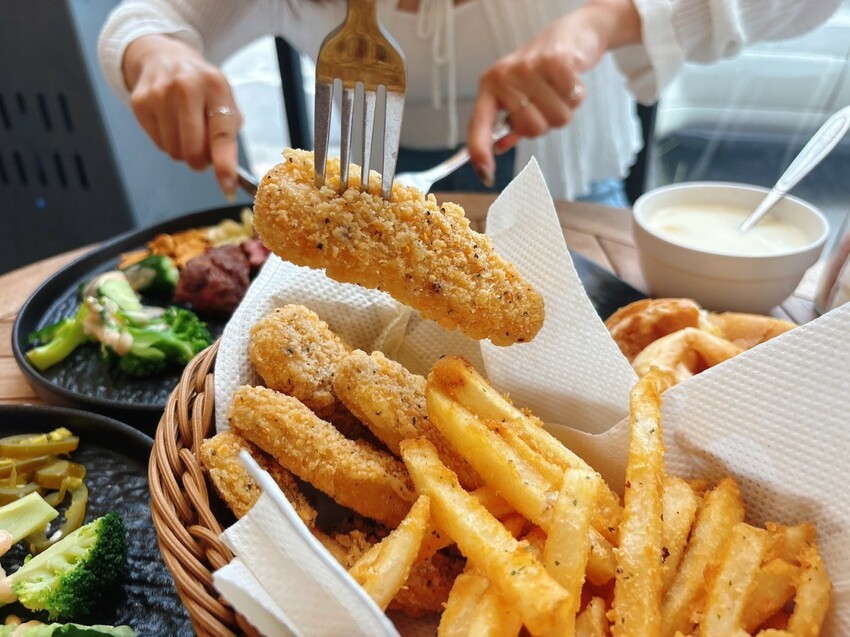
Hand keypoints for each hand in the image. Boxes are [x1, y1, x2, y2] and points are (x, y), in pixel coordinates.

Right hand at [122, 35, 241, 197]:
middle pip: (193, 150)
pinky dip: (167, 142)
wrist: (163, 57)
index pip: (221, 134)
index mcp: (215, 86)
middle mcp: (186, 87)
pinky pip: (158, 144)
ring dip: (183, 151)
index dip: (224, 164)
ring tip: (186, 129)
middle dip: (200, 161)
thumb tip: (225, 171)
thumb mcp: (223, 99)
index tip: (227, 187)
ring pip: (174, 151)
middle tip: (203, 152)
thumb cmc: (202, 86)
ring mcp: (159, 94)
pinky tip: (170, 122)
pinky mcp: (140, 103)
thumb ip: (227, 132)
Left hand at [468, 0, 640, 185]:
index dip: (480, 152)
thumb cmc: (542, 70)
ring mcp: (529, 68)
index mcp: (489, 87)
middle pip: (531, 129)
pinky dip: (577, 95)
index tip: (486, 175)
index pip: (478, 126)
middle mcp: (504, 77)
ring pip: (555, 118)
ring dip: (564, 110)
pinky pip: (572, 99)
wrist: (571, 33)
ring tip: (559, 90)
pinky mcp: (555, 61)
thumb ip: (509, 123)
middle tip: (546, 101)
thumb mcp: (519, 94)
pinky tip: (571, 79)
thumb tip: (500, 147)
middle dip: (545, 123)